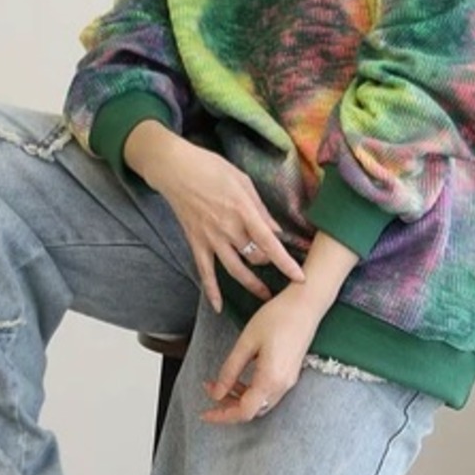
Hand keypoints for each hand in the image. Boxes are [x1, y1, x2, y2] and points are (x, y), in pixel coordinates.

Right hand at [126, 128, 305, 311]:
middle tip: (278, 267)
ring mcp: (210, 238)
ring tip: (265, 296)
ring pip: (235, 269)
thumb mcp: (242, 181)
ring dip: (251, 284)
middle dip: (269, 264)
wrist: (174, 169)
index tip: (300, 278)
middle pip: (255, 257)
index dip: (285, 263)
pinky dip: (211, 290)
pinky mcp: (196, 242)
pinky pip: (205, 272)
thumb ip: (260, 208)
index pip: (269, 243)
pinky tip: (218, 307)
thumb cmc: (210, 168)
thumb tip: (275, 230)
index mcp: (243, 210)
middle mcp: (227, 228)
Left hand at [201, 284, 326, 423]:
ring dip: (238, 398)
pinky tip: (238, 377)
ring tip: (219, 382)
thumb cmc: (278, 317)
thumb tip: (216, 393)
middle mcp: (282, 385)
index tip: (205, 413)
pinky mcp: (290, 374)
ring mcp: (288, 381)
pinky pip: (267, 392)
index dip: (222, 416)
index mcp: (270, 379)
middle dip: (227, 406)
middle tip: (209, 390)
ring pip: (259, 403)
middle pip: (252, 411)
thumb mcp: (246, 343)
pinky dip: (250, 390)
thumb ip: (230, 371)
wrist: (306, 304)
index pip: (244, 412)